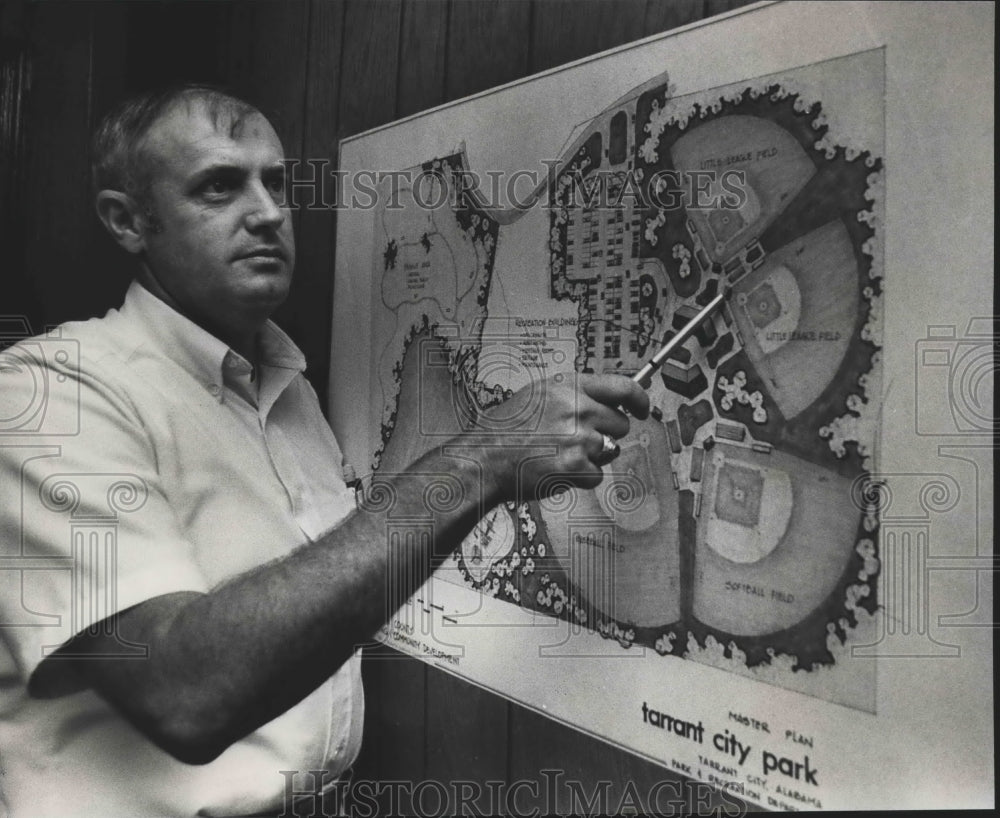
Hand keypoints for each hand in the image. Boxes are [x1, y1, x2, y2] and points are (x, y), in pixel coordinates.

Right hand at [478, 373, 649, 501]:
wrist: (485, 458)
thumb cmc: (507, 430)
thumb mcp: (539, 394)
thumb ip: (574, 393)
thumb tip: (608, 400)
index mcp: (568, 386)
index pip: (623, 387)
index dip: (640, 400)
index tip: (642, 409)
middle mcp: (576, 407)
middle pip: (620, 424)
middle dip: (606, 435)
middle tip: (577, 441)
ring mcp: (577, 437)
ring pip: (610, 450)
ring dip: (592, 458)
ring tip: (560, 455)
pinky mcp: (574, 465)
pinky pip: (596, 476)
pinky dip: (580, 479)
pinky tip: (556, 469)